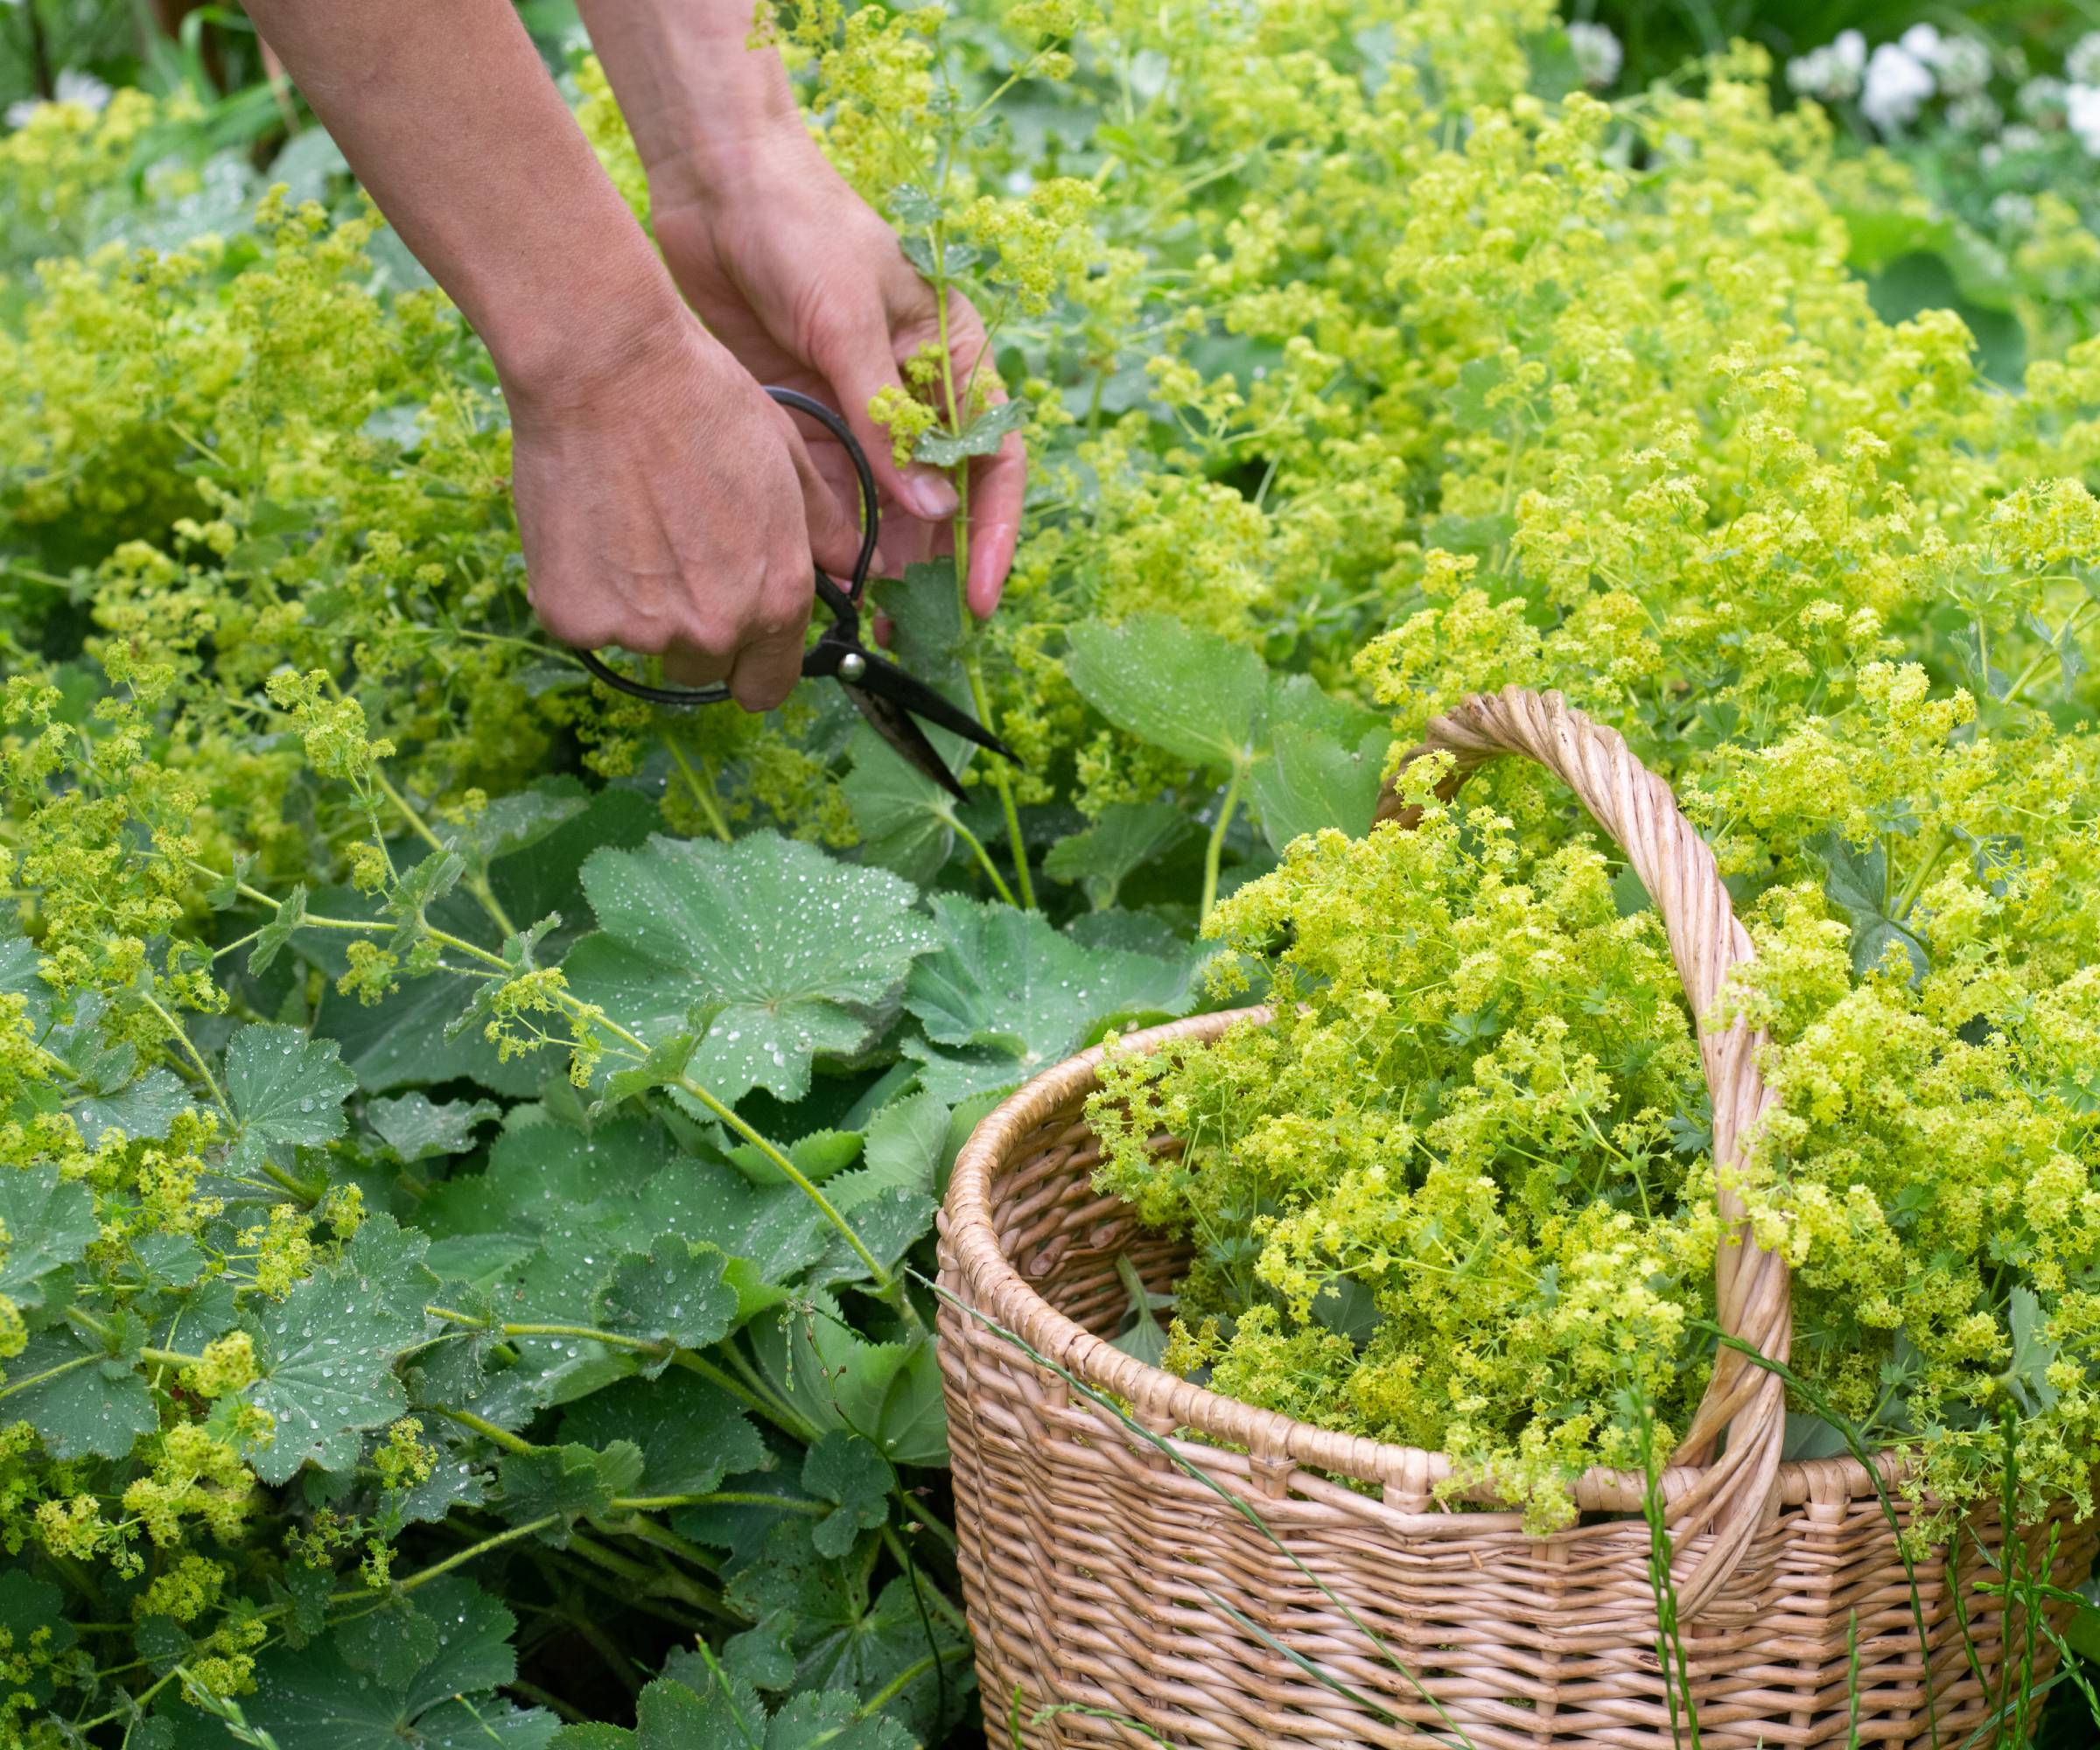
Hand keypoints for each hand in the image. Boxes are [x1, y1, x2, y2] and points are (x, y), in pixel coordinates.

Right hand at [503, 309, 861, 710]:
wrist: (607, 368)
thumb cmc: (704, 402)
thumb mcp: (787, 462)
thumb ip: (824, 530)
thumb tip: (860, 570)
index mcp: (777, 599)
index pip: (767, 685)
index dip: (752, 662)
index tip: (735, 636)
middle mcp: (716, 627)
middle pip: (704, 667)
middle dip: (693, 627)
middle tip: (672, 556)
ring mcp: (642, 629)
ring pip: (644, 645)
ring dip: (637, 609)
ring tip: (628, 528)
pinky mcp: (575, 617)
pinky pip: (583, 624)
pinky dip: (582, 591)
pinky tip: (586, 528)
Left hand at [649, 129, 1023, 618]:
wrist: (714, 182)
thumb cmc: (803, 227)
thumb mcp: (850, 322)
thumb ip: (888, 420)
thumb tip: (933, 516)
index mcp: (954, 359)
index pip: (992, 461)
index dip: (991, 534)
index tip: (975, 597)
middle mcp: (915, 395)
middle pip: (938, 501)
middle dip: (928, 566)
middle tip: (905, 625)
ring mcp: (858, 413)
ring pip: (881, 508)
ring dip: (875, 561)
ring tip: (863, 617)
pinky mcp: (804, 420)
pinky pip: (825, 492)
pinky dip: (824, 535)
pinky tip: (818, 576)